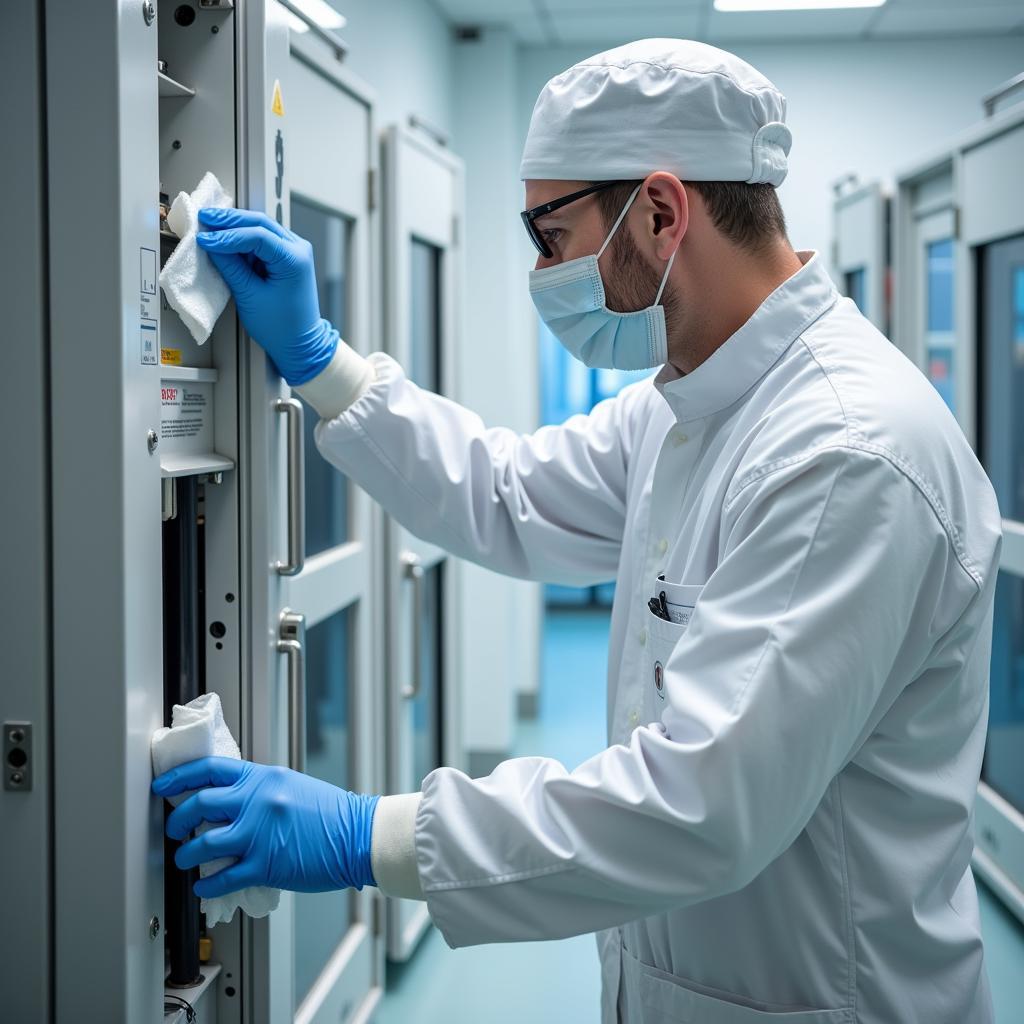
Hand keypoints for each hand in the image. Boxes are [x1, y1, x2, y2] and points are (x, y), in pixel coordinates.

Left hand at [152, 757, 379, 898]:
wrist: (357, 835)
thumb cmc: (329, 813)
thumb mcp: (290, 786)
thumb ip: (258, 789)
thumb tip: (225, 799)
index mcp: (264, 778)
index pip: (210, 769)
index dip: (179, 777)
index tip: (162, 785)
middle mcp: (258, 801)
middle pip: (199, 804)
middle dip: (177, 819)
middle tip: (174, 828)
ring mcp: (260, 833)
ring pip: (204, 843)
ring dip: (186, 855)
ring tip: (185, 860)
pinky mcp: (266, 865)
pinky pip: (223, 877)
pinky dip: (207, 886)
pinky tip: (204, 887)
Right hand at [196, 208, 336, 385]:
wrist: (300, 344)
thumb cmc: (282, 328)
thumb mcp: (250, 296)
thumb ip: (230, 267)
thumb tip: (212, 245)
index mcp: (295, 260)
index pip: (257, 235)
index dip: (227, 235)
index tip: (205, 239)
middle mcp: (298, 250)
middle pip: (260, 223)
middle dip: (229, 220)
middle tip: (204, 219)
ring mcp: (294, 251)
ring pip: (260, 227)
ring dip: (234, 226)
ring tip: (209, 225)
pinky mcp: (285, 257)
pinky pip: (262, 240)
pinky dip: (242, 238)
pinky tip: (224, 237)